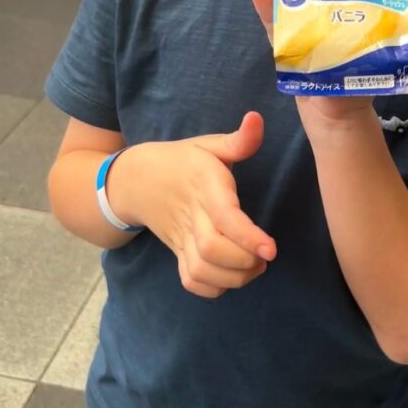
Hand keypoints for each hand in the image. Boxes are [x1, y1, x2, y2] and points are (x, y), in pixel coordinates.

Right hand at [117, 117, 276, 297]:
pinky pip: (190, 280)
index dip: (248, 236)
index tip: (271, 249)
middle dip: (243, 262)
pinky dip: (211, 288)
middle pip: (211, 249)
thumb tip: (257, 118)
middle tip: (265, 257)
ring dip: (232, 278)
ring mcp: (180, 237)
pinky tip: (230, 277)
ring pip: (200, 270)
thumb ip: (239, 140)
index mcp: (204, 186)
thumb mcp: (208, 145)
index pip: (224, 216)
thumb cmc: (182, 161)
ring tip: (254, 268)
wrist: (136, 179)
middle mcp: (191, 215)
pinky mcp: (176, 252)